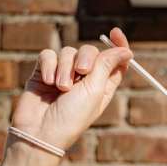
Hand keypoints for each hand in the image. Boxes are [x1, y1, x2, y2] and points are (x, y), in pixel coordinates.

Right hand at [11, 27, 133, 150]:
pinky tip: (47, 82)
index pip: (114, 61)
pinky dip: (49, 66)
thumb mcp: (94, 91)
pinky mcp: (44, 73)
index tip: (114, 33)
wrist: (40, 132)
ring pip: (68, 52)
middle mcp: (84, 80)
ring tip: (61, 88)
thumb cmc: (71, 117)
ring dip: (65, 68)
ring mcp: (63, 75)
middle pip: (90, 51)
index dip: (117, 46)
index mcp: (102, 86)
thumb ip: (106, 66)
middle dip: (86, 58)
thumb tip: (126, 50)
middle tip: (82, 72)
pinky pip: (48, 55)